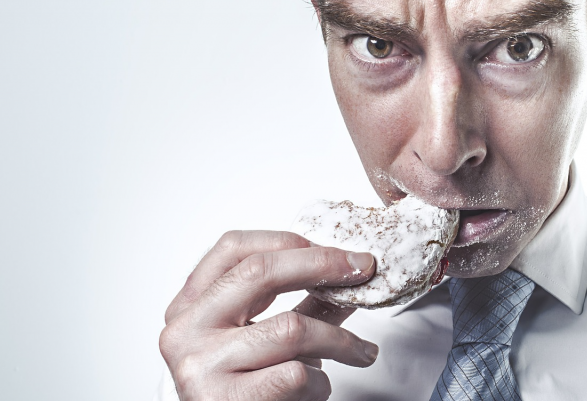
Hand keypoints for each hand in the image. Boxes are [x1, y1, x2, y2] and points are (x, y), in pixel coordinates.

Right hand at [159, 230, 377, 400]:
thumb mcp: (270, 339)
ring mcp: (199, 365)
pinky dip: (320, 383)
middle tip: (363, 268)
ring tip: (360, 353)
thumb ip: (305, 304)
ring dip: (339, 341)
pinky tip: (316, 390)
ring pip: (290, 328)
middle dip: (322, 265)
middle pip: (259, 272)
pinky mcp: (222, 399)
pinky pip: (295, 374)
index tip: (333, 250)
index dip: (288, 241)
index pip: (232, 248)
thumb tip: (350, 270)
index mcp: (190, 306)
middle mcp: (185, 330)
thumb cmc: (249, 392)